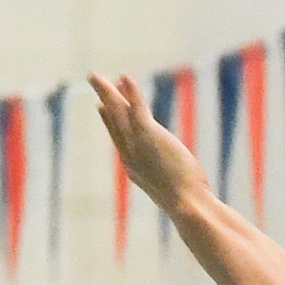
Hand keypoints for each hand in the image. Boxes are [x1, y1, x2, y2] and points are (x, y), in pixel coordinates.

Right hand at [88, 73, 206, 214]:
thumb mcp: (176, 195)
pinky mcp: (148, 134)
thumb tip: (186, 193)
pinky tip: (124, 77)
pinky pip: (137, 107)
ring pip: (119, 112)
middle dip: (105, 100)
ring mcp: (137, 144)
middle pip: (114, 121)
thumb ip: (172, 185)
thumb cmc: (189, 208)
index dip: (109, 122)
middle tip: (95, 83)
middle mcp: (130, 155)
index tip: (102, 107)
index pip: (119, 140)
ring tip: (95, 76)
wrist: (187, 206)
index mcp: (134, 169)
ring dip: (108, 91)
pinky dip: (131, 92)